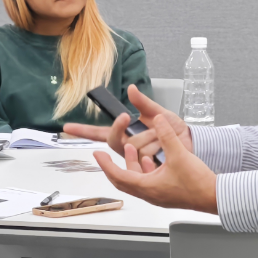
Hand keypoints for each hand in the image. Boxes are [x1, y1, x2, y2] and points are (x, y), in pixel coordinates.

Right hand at [63, 85, 193, 159]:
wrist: (190, 142)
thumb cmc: (174, 129)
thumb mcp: (158, 112)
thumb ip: (143, 103)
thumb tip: (131, 89)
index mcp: (125, 134)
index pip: (99, 133)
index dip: (82, 132)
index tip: (68, 127)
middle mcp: (127, 147)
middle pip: (116, 141)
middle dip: (125, 128)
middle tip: (132, 119)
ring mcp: (136, 159)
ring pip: (135, 147)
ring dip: (153, 137)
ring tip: (164, 136)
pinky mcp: (147, 168)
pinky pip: (147, 157)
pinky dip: (159, 146)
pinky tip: (165, 147)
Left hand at [92, 112, 217, 213]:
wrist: (214, 196)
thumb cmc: (197, 183)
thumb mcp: (179, 154)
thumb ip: (166, 135)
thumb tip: (158, 120)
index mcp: (147, 187)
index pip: (118, 176)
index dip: (105, 165)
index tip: (97, 155)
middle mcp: (150, 194)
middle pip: (123, 181)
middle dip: (114, 166)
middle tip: (105, 156)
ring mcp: (158, 195)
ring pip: (136, 180)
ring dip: (132, 165)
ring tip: (132, 150)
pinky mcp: (166, 193)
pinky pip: (148, 181)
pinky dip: (145, 169)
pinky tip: (152, 159)